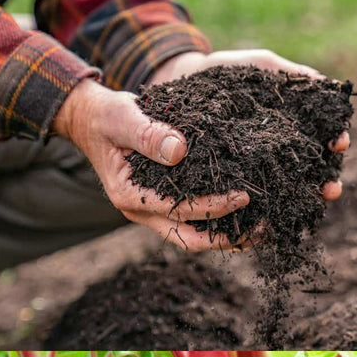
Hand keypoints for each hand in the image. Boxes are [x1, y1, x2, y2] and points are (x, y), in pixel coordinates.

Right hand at [53, 78, 248, 250]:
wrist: (94, 121)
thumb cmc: (108, 117)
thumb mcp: (123, 117)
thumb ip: (148, 133)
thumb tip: (179, 150)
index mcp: (130, 195)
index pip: (179, 210)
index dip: (213, 206)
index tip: (244, 196)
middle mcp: (141, 211)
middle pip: (189, 240)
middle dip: (227, 239)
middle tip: (262, 227)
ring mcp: (153, 212)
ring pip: (194, 237)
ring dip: (227, 237)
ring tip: (261, 229)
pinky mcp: (164, 205)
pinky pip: (194, 223)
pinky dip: (219, 223)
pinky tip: (247, 217)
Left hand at [150, 50, 349, 200]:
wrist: (180, 84)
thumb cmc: (223, 73)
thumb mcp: (259, 66)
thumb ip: (291, 74)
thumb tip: (329, 85)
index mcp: (293, 127)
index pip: (324, 138)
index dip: (336, 141)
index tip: (340, 142)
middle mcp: (282, 153)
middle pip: (314, 174)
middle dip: (328, 182)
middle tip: (332, 189)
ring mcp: (260, 172)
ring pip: (289, 193)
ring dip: (304, 202)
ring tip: (311, 205)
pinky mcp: (235, 185)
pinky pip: (255, 205)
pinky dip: (268, 214)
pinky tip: (274, 221)